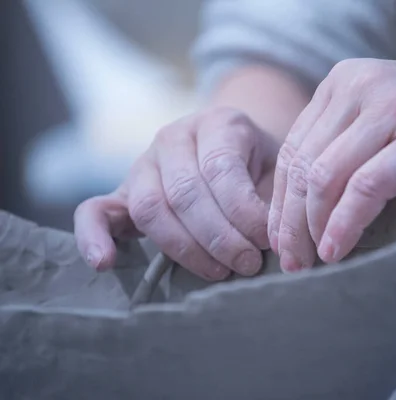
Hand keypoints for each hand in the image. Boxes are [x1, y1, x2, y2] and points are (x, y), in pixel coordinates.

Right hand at [75, 107, 278, 279]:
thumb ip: (272, 199)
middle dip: (220, 238)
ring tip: (220, 272)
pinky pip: (94, 210)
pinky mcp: (122, 191)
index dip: (244, 213)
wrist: (232, 150)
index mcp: (217, 124)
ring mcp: (144, 163)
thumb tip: (278, 244)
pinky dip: (94, 237)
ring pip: (151, 208)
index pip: (221, 170)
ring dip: (185, 248)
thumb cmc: (258, 166)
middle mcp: (175, 137)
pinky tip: (105, 263)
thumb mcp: (275, 170)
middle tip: (248, 264)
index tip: (268, 243)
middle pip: (185, 193)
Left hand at [269, 58, 395, 270]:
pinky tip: (339, 251)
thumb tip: (304, 212)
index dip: (280, 202)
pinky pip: (368, 187)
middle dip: (290, 222)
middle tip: (292, 261)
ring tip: (314, 262)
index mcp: (345, 82)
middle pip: (303, 165)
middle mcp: (362, 87)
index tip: (280, 241)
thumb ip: (348, 150)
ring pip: (326, 176)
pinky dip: (347, 223)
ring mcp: (395, 108)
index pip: (293, 149)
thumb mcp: (389, 125)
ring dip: (313, 228)